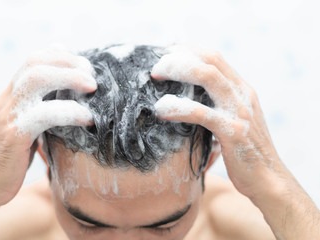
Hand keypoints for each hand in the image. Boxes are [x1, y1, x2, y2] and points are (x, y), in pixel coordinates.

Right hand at [0, 45, 96, 206]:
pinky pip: (45, 114)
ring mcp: (8, 114)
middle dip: (67, 61)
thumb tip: (71, 102)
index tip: (82, 63)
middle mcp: (7, 99)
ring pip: (36, 79)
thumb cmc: (13, 158)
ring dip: (70, 78)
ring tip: (93, 87)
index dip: (59, 55)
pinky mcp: (14, 134)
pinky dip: (71, 112)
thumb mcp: (28, 128)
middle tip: (91, 74)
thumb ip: (42, 111)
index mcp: (11, 96)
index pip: (32, 61)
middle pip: (35, 62)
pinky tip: (88, 119)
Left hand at [151, 45, 280, 197]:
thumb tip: (187, 100)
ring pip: (207, 77)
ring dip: (177, 71)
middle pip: (209, 60)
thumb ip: (217, 106)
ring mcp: (240, 111)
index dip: (188, 50)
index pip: (214, 58)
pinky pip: (201, 113)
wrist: (269, 180)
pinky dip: (178, 107)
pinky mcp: (233, 132)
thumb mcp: (234, 121)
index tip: (166, 53)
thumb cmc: (244, 152)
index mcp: (242, 90)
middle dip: (179, 57)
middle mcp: (243, 95)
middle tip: (156, 67)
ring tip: (155, 77)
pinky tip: (161, 110)